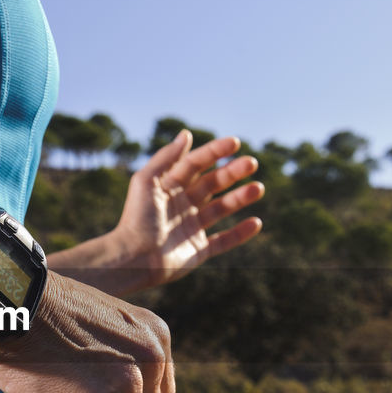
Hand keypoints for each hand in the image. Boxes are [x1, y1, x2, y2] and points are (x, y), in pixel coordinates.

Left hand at [109, 130, 264, 289]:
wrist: (133, 258)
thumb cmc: (137, 218)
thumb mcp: (146, 181)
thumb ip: (166, 158)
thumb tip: (186, 134)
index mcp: (169, 187)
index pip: (195, 164)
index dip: (214, 152)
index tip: (234, 143)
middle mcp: (182, 205)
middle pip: (212, 183)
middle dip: (232, 173)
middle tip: (252, 163)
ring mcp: (191, 227)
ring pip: (221, 208)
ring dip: (240, 197)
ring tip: (258, 188)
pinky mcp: (198, 250)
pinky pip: (224, 240)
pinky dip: (240, 233)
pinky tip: (256, 222)